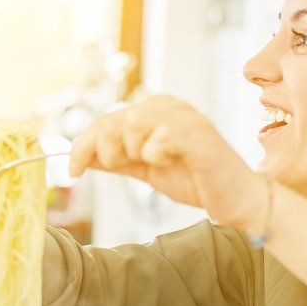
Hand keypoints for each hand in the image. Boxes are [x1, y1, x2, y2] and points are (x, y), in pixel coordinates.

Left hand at [68, 95, 269, 231]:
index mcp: (156, 109)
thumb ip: (116, 161)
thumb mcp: (144, 169)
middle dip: (106, 151)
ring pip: (132, 125)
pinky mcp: (198, 134)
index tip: (73, 171)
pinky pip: (158, 138)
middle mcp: (170, 106)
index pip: (106, 120)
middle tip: (122, 167)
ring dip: (132, 153)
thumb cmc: (193, 180)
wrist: (233, 199)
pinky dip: (155, 155)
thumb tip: (82, 160)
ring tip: (152, 163)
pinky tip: (169, 162)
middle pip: (113, 121)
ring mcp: (185, 117)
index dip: (83, 146)